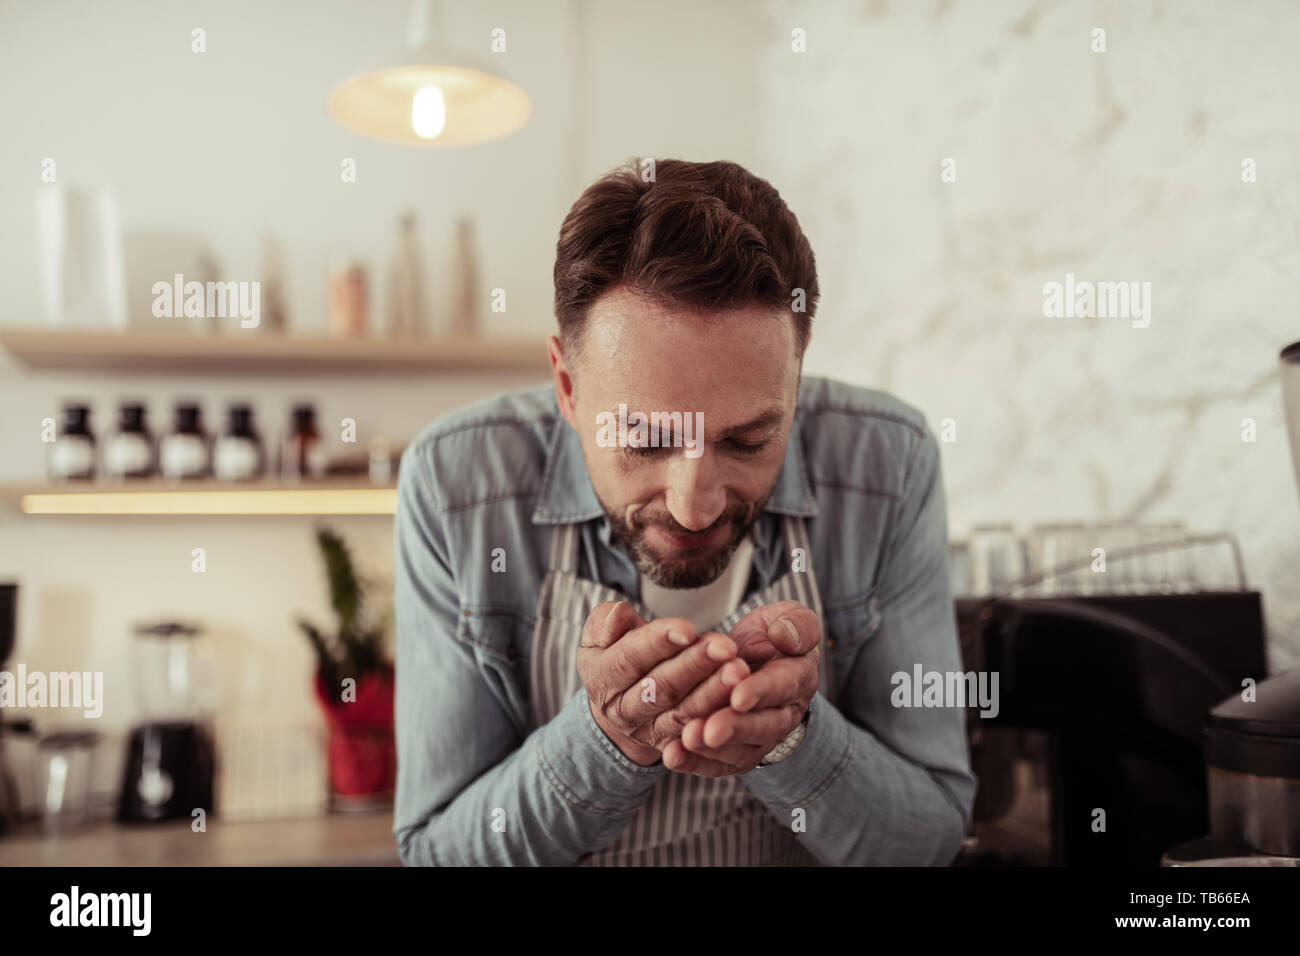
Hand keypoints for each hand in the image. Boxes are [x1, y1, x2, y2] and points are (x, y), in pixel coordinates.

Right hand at [577, 601, 746, 764]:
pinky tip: (741, 702)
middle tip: (726, 648)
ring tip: (739, 670)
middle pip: (661, 687)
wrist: (621, 698)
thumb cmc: (617, 651)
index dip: (659, 642)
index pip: (631, 657)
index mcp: (600, 677)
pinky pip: (697, 738)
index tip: (688, 629)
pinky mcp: (672, 745)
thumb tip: (618, 613)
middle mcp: (622, 710)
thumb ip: (606, 621)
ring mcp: (647, 731)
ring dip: (713, 693)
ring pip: (683, 713)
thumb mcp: (601, 634)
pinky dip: (718, 720)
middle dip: (695, 665)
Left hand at [660, 601, 820, 776]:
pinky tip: (673, 756)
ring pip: (741, 750)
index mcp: (798, 677)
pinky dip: (696, 762)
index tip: (738, 696)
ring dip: (714, 749)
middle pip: (763, 726)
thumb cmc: (772, 635)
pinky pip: (719, 763)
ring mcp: (761, 737)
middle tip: (711, 730)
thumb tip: (784, 635)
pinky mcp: (737, 752)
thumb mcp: (788, 617)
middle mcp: (784, 713)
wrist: (757, 662)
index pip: (783, 686)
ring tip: (688, 740)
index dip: (762, 691)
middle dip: (736, 728)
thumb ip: (795, 624)